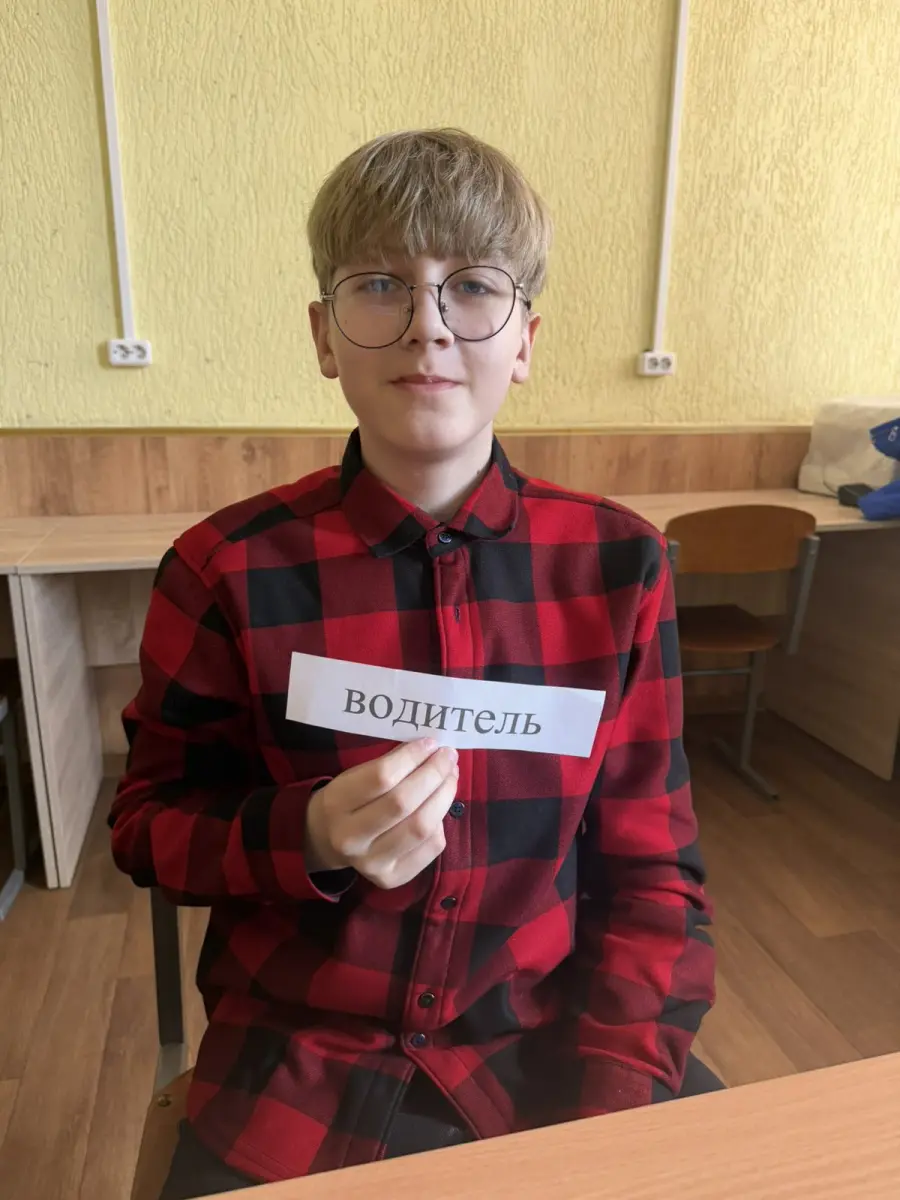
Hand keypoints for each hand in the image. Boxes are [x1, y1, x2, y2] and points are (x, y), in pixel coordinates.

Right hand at [305, 738, 458, 888]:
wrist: (324, 842)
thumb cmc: (346, 800)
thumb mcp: (353, 777)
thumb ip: (388, 765)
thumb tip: (432, 750)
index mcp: (336, 804)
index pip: (382, 776)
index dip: (412, 757)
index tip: (431, 743)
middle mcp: (351, 839)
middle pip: (404, 803)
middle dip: (434, 775)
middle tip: (448, 757)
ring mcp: (372, 864)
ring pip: (422, 827)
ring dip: (444, 796)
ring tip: (450, 777)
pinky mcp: (391, 878)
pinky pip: (431, 848)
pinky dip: (441, 823)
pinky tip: (438, 808)